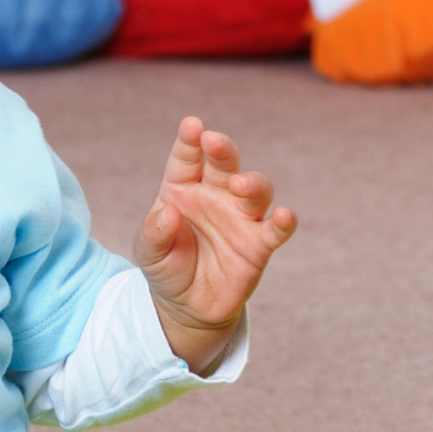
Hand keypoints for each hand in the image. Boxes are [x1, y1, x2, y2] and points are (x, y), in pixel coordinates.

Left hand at [134, 117, 296, 373]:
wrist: (186, 305)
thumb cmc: (166, 266)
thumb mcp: (148, 253)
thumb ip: (154, 233)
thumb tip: (169, 213)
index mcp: (182, 189)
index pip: (187, 159)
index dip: (189, 142)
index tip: (191, 126)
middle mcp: (214, 196)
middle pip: (224, 165)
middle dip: (221, 150)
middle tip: (214, 141)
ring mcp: (240, 217)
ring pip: (255, 190)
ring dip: (251, 183)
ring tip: (240, 184)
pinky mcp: (259, 245)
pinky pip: (275, 230)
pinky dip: (283, 221)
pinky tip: (284, 215)